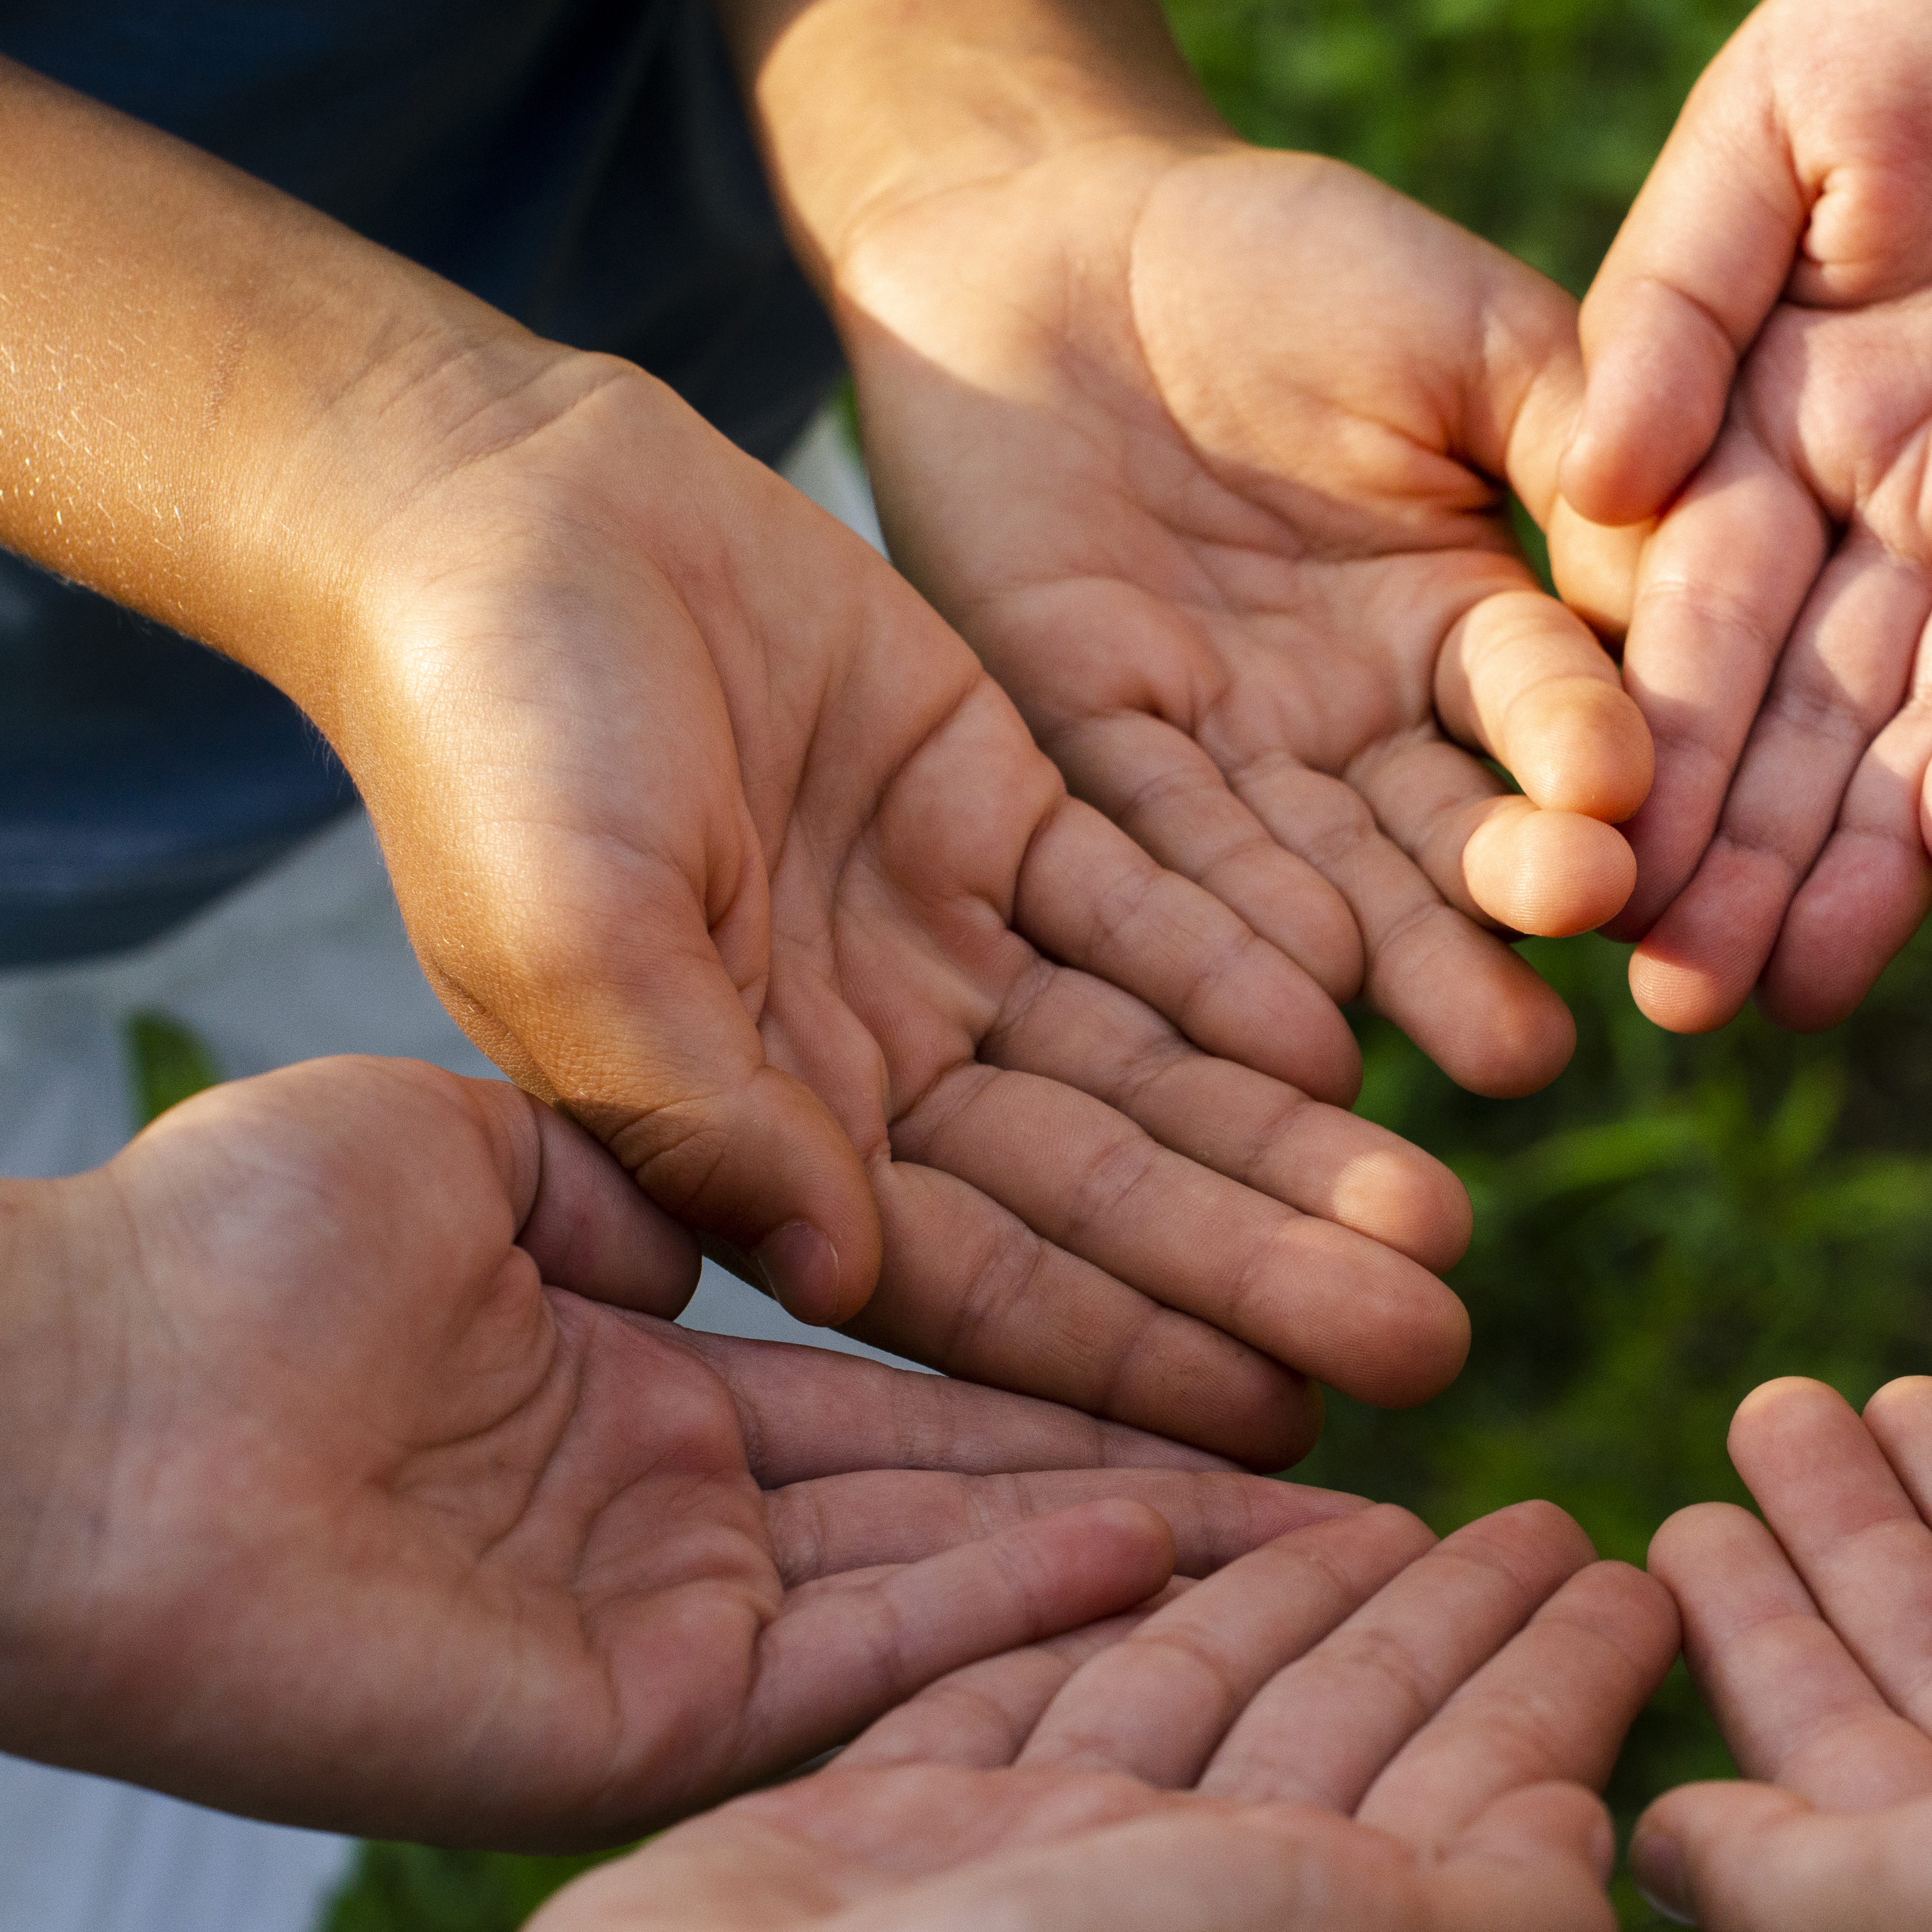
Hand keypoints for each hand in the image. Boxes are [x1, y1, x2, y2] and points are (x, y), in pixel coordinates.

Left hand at [0, 1054, 1372, 1843]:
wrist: (62, 1393)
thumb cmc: (222, 1243)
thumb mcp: (469, 1145)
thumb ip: (643, 1168)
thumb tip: (762, 1202)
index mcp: (643, 1387)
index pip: (915, 1371)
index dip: (1075, 1338)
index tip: (1225, 1295)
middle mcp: (682, 1518)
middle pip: (973, 1489)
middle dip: (1162, 1451)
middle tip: (1352, 1424)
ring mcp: (669, 1631)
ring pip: (952, 1592)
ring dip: (1135, 1551)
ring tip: (1320, 1502)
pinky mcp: (639, 1728)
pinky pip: (862, 1671)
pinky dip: (1007, 1617)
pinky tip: (1158, 1551)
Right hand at [331, 362, 1471, 1459]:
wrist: (495, 505)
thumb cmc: (487, 730)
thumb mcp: (569, 932)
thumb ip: (697, 1106)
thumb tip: (830, 1273)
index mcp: (746, 1127)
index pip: (966, 1279)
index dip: (1121, 1354)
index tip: (1280, 1426)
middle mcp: (860, 1060)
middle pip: (1095, 1192)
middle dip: (1256, 1270)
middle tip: (1432, 1341)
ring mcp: (935, 936)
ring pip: (1147, 1069)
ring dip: (1287, 1147)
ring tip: (1444, 1219)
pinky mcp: (996, 809)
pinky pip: (1148, 912)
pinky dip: (1244, 969)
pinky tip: (1358, 1036)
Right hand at [456, 1498, 1678, 1931]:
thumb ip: (1509, 1931)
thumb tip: (1602, 1849)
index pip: (1480, 1793)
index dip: (1562, 1687)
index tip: (1640, 1574)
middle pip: (1354, 1738)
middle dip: (1452, 1628)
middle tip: (1542, 1517)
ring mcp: (1027, 1892)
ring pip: (1192, 1709)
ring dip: (1288, 1609)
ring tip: (1381, 1511)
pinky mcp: (880, 1840)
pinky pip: (1012, 1697)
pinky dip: (1075, 1627)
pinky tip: (1137, 1557)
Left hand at [833, 137, 1649, 1096]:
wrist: (1050, 229)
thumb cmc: (1286, 256)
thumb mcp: (1466, 330)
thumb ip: (1575, 437)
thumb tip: (1688, 564)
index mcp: (1475, 620)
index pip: (1555, 713)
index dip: (1594, 768)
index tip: (1626, 821)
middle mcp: (1366, 720)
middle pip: (1455, 838)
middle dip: (1510, 916)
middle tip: (1576, 1003)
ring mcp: (1233, 746)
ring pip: (1327, 877)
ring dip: (1398, 969)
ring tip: (1482, 1054)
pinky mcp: (1087, 744)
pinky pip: (1154, 849)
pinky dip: (1219, 934)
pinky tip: (1289, 1012)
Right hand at [1561, 0, 1931, 1034]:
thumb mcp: (1782, 109)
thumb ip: (1680, 292)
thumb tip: (1592, 487)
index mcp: (1772, 418)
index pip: (1696, 608)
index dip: (1647, 735)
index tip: (1594, 861)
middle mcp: (1897, 507)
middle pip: (1812, 709)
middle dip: (1746, 855)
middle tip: (1684, 998)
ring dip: (1887, 871)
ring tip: (1820, 1003)